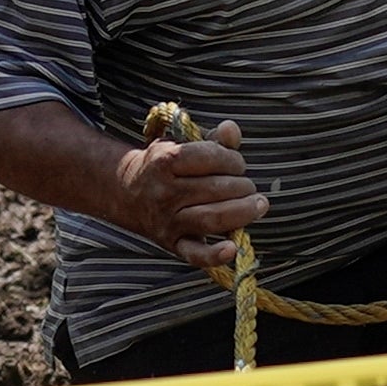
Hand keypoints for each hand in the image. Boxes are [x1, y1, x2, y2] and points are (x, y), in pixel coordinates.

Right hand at [115, 117, 265, 269]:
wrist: (128, 193)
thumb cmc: (166, 166)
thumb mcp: (182, 144)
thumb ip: (212, 138)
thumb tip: (231, 130)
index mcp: (164, 161)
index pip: (209, 158)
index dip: (232, 160)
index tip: (237, 164)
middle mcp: (164, 192)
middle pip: (215, 189)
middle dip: (242, 186)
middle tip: (247, 186)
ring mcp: (168, 220)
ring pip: (211, 219)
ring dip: (242, 212)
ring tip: (258, 205)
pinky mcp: (172, 244)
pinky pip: (194, 255)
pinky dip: (214, 255)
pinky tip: (232, 249)